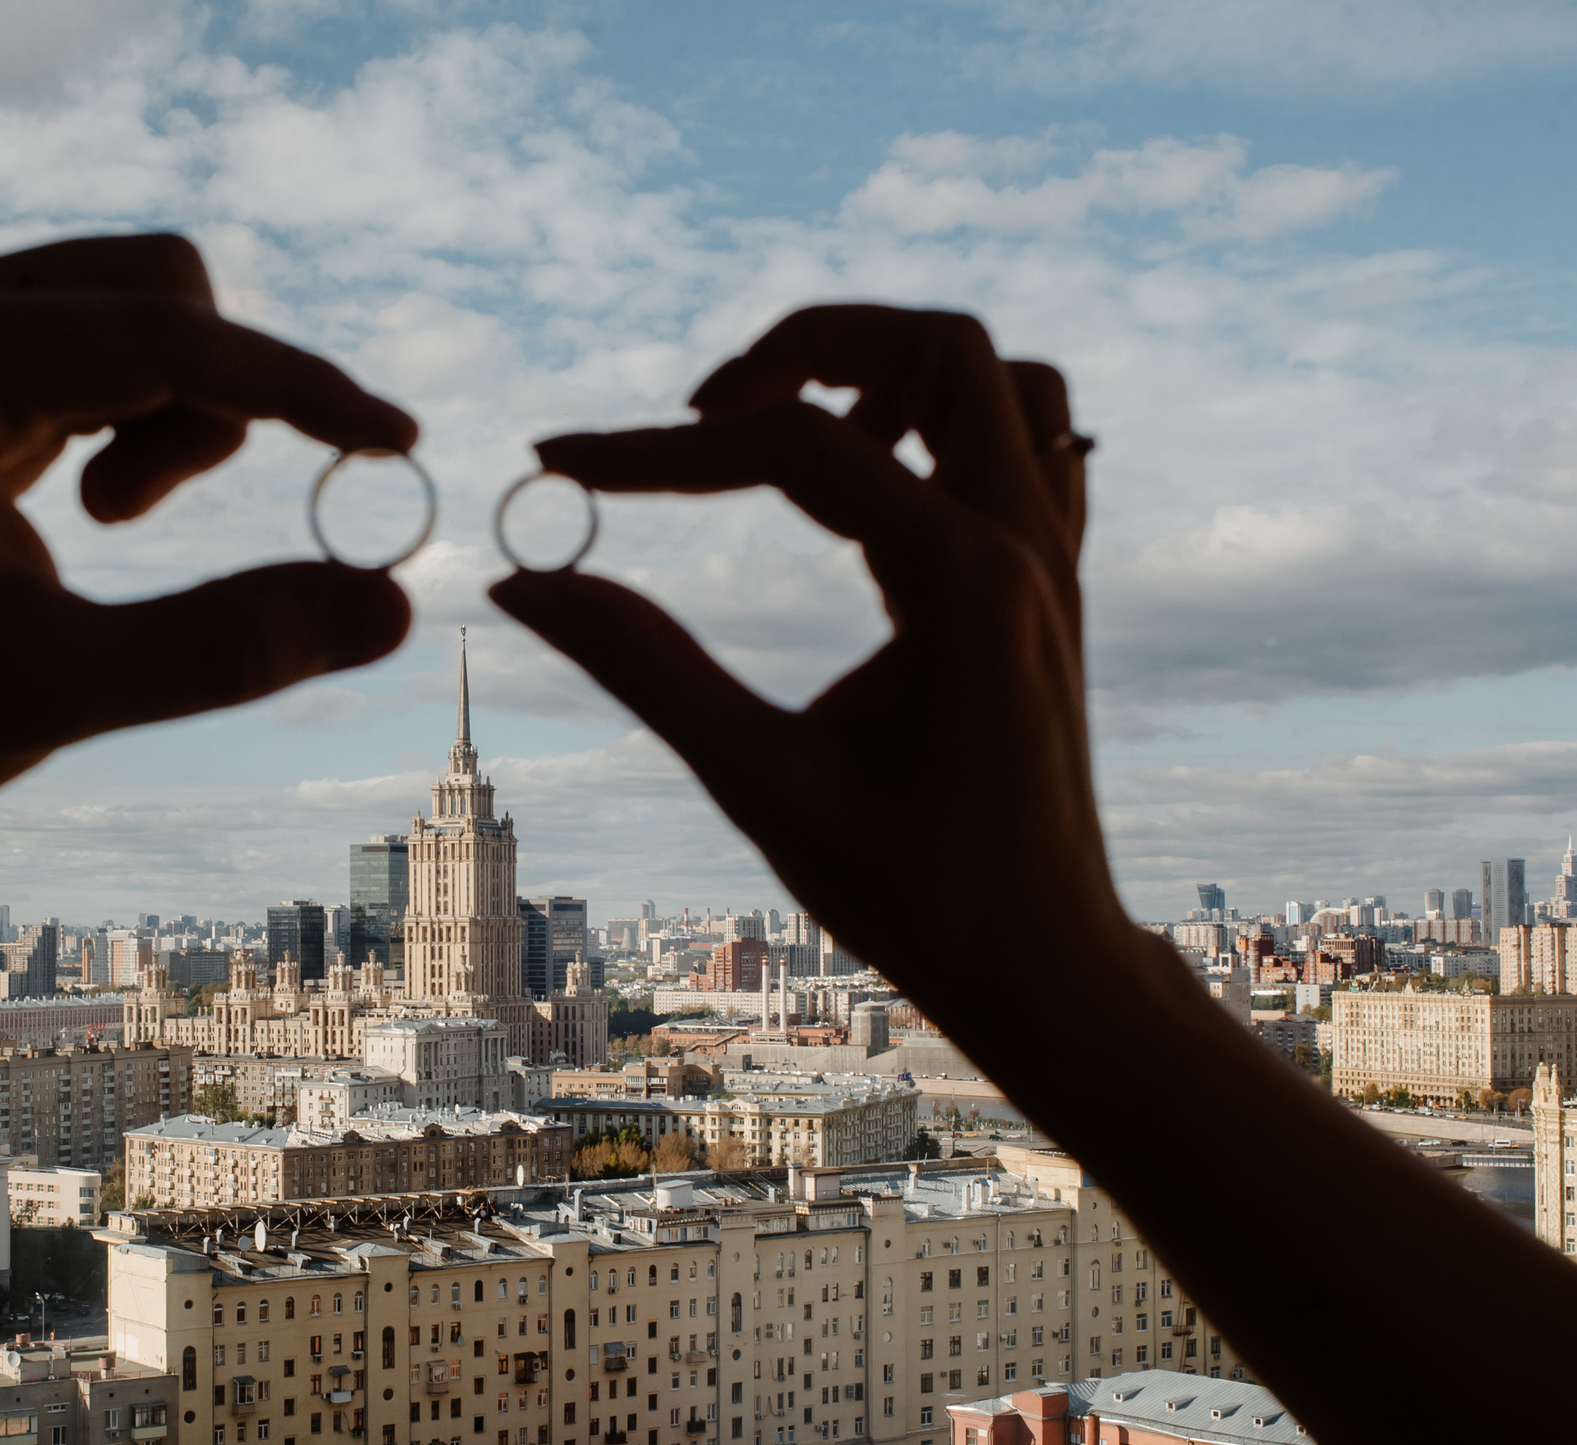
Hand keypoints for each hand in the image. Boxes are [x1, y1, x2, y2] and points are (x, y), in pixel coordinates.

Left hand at [0, 233, 417, 864]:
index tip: (397, 443)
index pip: (169, 333)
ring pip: (140, 304)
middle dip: (214, 395)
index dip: (298, 388)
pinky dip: (141, 411)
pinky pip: (100, 340)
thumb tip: (390, 606)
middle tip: (136, 525)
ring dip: (180, 406)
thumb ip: (224, 645)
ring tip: (108, 525)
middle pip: (161, 283)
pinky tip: (92, 504)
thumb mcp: (53, 692)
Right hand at [490, 305, 1112, 1048]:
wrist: (1044, 967)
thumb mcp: (759, 780)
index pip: (796, 449)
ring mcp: (1055, 559)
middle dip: (803, 350)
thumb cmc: (914, 894)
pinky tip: (865, 483)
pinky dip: (945, 425)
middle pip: (937, 345)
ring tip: (790, 433)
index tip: (559, 464)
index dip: (658, 449)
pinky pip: (1028, 444)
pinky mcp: (1054, 586)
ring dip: (890, 372)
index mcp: (964, 583)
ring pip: (1001, 378)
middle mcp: (1027, 546)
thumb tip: (521, 581)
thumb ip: (642, 667)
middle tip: (702, 412)